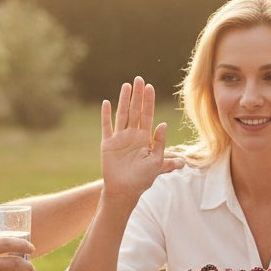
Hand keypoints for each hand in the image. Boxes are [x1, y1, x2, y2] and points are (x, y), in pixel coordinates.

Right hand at [100, 76, 182, 200]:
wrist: (125, 191)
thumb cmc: (143, 179)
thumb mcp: (156, 162)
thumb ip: (160, 143)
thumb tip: (163, 124)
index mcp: (145, 138)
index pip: (148, 115)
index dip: (148, 101)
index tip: (150, 87)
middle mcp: (132, 135)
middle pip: (135, 111)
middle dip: (137, 95)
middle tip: (139, 79)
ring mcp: (119, 138)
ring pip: (122, 115)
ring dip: (124, 100)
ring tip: (126, 85)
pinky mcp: (107, 144)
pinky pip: (106, 126)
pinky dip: (106, 115)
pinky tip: (107, 103)